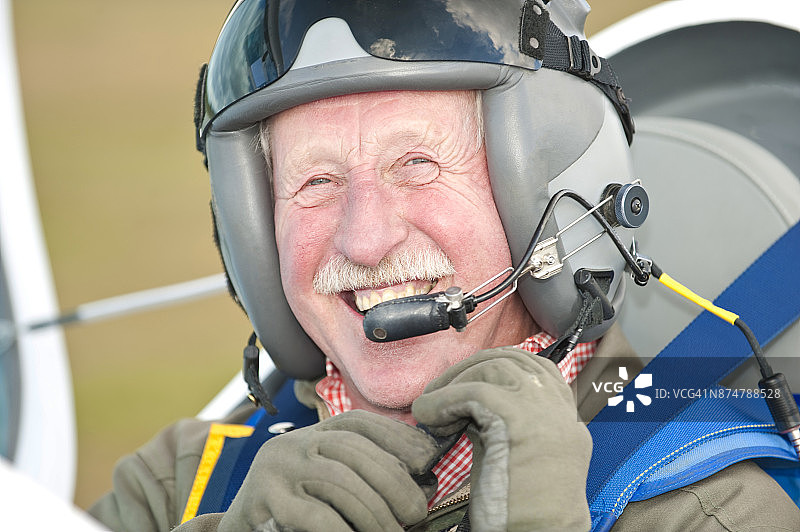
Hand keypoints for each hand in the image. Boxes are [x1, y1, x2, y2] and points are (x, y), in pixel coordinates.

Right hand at [218, 409, 439, 531]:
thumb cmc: (299, 509)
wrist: (243, 531)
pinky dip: (343, 530)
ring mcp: (278, 469)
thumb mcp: (330, 480)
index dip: (396, 436)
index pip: (359, 422)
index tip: (425, 460)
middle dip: (393, 481)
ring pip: (338, 480)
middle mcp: (295, 443)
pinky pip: (314, 515)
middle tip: (415, 512)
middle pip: (354, 449)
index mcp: (313, 433)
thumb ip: (365, 471)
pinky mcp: (264, 501)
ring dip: (374, 511)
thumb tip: (422, 477)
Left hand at [412, 346, 591, 531]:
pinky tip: (428, 416)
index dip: (500, 366)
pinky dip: (443, 400)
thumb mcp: (513, 456)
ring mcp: (543, 412)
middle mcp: (560, 412)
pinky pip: (473, 391)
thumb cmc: (519, 511)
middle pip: (515, 361)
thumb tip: (464, 406)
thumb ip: (499, 426)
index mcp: (566, 422)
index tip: (468, 380)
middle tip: (442, 389)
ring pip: (494, 368)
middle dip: (473, 368)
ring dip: (456, 382)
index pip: (539, 370)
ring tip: (432, 408)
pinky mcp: (518, 420)